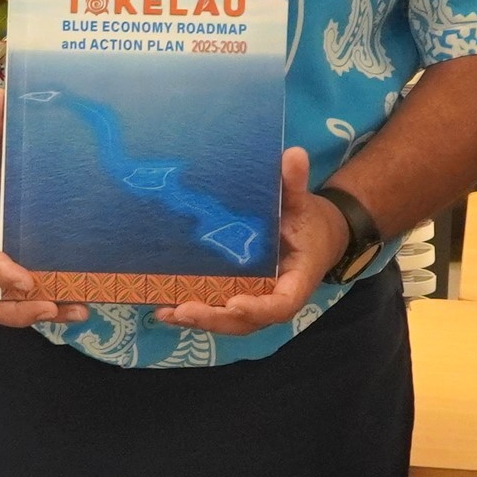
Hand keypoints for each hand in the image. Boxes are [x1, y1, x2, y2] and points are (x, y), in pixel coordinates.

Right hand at [0, 88, 82, 328]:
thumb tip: (1, 95)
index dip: (1, 272)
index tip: (27, 281)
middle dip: (18, 312)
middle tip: (52, 307)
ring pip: (5, 309)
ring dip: (39, 315)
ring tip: (77, 310)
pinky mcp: (8, 279)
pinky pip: (24, 304)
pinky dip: (50, 307)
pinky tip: (80, 305)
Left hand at [160, 147, 332, 334]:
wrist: (313, 236)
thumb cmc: (308, 222)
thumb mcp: (303, 203)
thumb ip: (296, 184)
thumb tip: (294, 154)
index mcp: (296, 280)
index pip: (281, 304)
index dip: (259, 308)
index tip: (236, 302)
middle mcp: (274, 297)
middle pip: (247, 321)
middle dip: (216, 319)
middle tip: (185, 310)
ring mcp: (255, 300)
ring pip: (229, 321)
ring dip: (198, 320)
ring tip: (167, 312)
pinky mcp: (239, 296)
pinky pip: (218, 310)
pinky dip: (192, 313)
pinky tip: (163, 308)